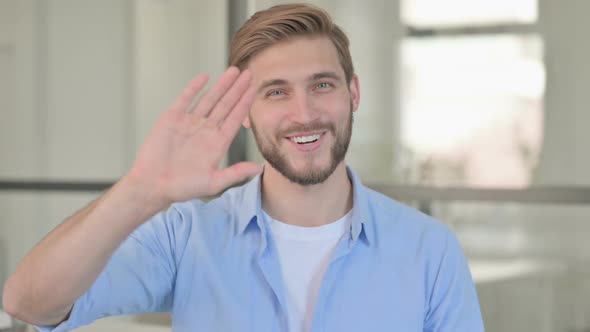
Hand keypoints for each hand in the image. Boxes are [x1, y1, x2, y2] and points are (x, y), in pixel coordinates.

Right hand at [127, 67, 260, 204]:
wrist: (153, 185)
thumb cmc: (182, 188)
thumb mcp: (214, 182)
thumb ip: (236, 173)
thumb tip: (259, 168)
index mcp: (217, 143)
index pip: (235, 118)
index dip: (245, 103)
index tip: (255, 90)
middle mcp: (205, 130)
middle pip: (225, 105)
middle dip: (237, 89)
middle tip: (250, 73)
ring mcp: (189, 123)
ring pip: (209, 99)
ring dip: (221, 85)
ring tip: (234, 72)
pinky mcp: (172, 119)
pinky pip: (185, 99)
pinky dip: (194, 88)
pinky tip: (205, 77)